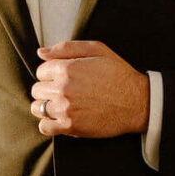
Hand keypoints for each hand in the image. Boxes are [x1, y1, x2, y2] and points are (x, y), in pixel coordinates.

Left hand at [31, 41, 150, 139]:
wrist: (137, 102)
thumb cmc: (119, 74)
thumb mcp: (98, 50)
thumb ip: (67, 48)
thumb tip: (41, 52)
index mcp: (66, 68)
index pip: (41, 71)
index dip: (51, 73)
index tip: (64, 78)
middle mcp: (62, 88)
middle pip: (37, 89)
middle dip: (47, 89)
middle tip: (64, 91)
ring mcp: (65, 109)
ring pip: (38, 108)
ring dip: (45, 106)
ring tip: (61, 105)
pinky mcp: (70, 127)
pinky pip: (44, 127)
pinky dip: (49, 124)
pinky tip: (59, 119)